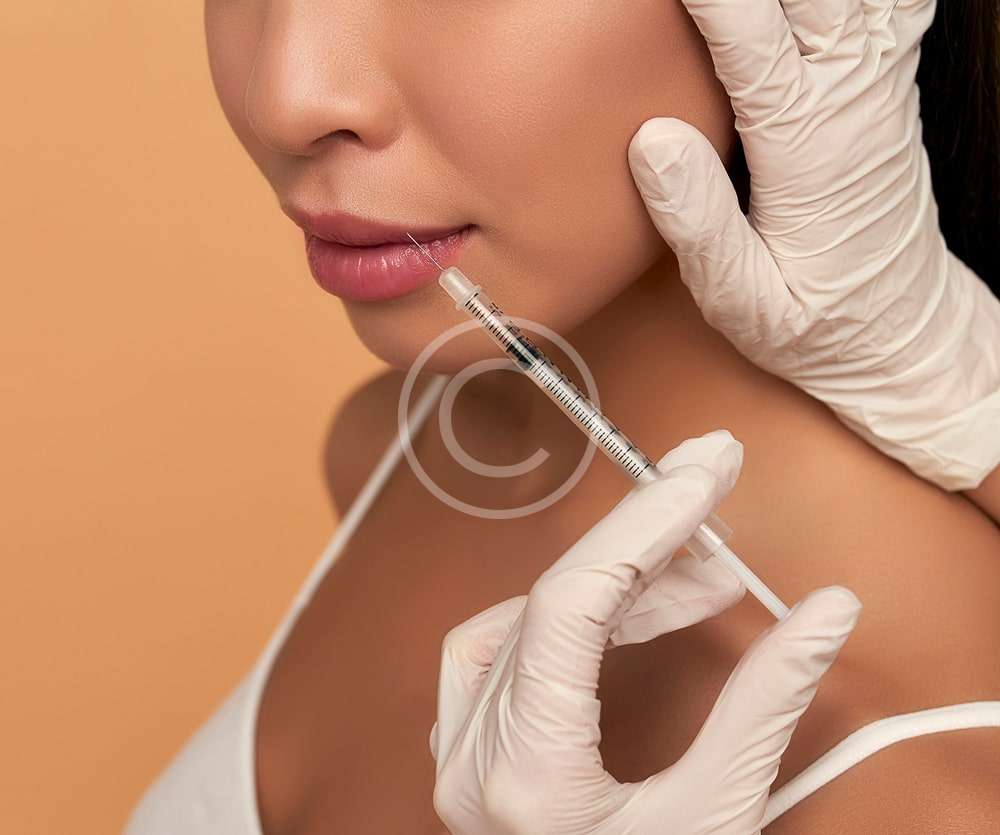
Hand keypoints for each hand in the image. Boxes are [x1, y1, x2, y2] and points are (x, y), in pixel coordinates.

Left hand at [430, 431, 861, 834]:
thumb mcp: (719, 818)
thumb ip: (767, 707)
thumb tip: (827, 611)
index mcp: (524, 776)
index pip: (569, 603)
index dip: (643, 524)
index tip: (706, 472)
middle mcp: (473, 756)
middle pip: (550, 601)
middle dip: (642, 539)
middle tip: (717, 496)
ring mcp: (463, 754)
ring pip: (531, 617)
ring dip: (620, 581)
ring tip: (706, 570)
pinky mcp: (476, 749)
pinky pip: (515, 647)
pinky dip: (583, 616)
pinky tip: (637, 606)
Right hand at [627, 0, 999, 490]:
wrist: (899, 332)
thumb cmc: (815, 323)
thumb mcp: (743, 300)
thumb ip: (699, 223)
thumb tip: (652, 139)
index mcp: (808, 145)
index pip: (749, 36)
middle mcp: (853, 98)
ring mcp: (879, 83)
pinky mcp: (888, 84)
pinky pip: (888, 2)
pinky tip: (814, 2)